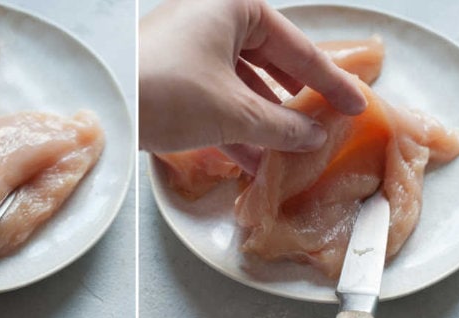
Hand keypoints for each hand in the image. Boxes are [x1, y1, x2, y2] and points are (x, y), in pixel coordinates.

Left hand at [139, 0, 366, 167]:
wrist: (101, 104)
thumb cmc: (169, 90)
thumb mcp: (236, 112)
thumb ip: (284, 125)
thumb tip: (315, 136)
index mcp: (235, 6)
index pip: (298, 49)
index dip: (331, 82)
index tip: (357, 104)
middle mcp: (214, 18)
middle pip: (271, 63)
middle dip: (296, 102)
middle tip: (327, 125)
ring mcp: (191, 44)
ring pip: (244, 84)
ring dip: (267, 122)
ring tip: (293, 153)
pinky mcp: (173, 72)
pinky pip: (218, 97)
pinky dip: (237, 126)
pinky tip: (256, 161)